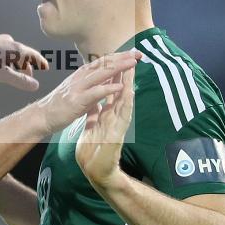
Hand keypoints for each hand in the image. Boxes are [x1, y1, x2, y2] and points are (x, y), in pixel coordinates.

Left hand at [0, 32, 47, 91]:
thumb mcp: (3, 75)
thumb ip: (19, 80)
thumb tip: (35, 85)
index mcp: (16, 49)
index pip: (33, 55)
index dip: (40, 62)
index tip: (46, 67)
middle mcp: (10, 41)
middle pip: (23, 54)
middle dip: (27, 65)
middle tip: (28, 76)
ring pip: (12, 51)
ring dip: (16, 61)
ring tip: (13, 71)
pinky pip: (3, 49)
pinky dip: (6, 56)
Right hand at [36, 51, 139, 133]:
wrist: (41, 116)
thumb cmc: (59, 105)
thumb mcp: (76, 90)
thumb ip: (90, 84)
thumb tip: (105, 80)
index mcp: (80, 75)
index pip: (101, 62)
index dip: (117, 56)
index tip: (131, 53)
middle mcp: (79, 78)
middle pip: (103, 64)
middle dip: (121, 58)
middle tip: (137, 53)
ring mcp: (77, 88)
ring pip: (100, 74)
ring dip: (118, 68)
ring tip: (132, 63)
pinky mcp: (77, 101)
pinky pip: (94, 93)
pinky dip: (108, 88)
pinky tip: (120, 86)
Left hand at [75, 66, 135, 186]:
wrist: (94, 169)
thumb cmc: (94, 149)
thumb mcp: (92, 125)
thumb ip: (95, 113)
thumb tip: (94, 101)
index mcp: (108, 113)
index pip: (112, 89)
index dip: (114, 73)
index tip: (116, 56)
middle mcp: (115, 116)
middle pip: (120, 90)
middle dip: (125, 73)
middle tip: (130, 54)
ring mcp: (118, 124)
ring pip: (124, 100)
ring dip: (128, 84)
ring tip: (132, 67)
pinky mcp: (118, 134)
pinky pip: (122, 117)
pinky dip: (126, 104)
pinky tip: (129, 93)